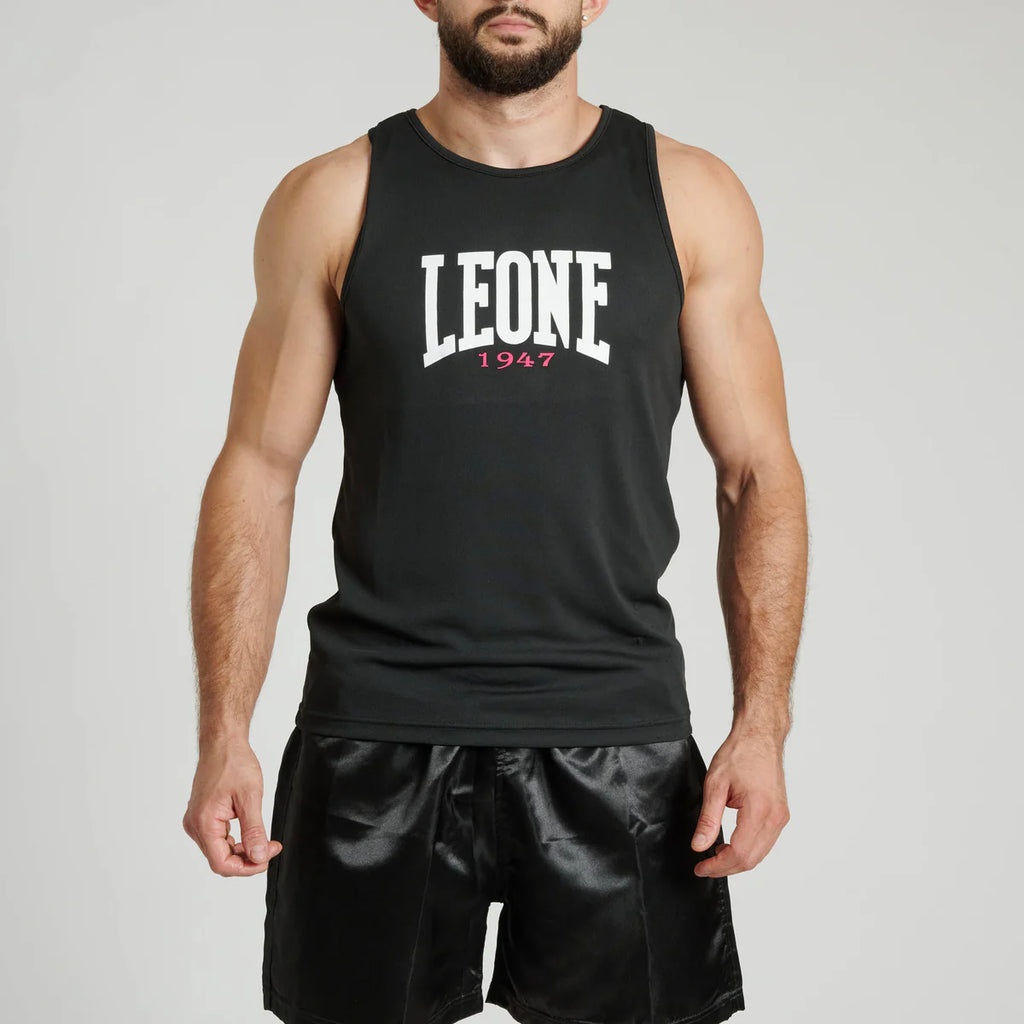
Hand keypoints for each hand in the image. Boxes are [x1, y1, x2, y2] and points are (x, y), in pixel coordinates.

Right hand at [182, 738, 282, 875]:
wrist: (222, 743)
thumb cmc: (234, 763)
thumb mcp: (250, 797)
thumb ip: (254, 830)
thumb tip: (258, 856)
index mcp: (204, 823)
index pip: (221, 863)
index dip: (246, 867)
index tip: (267, 858)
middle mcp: (195, 825)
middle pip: (220, 859)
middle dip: (247, 859)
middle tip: (271, 847)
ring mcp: (196, 821)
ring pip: (218, 850)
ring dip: (241, 851)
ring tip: (264, 840)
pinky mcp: (201, 816)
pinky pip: (217, 838)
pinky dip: (235, 841)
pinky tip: (250, 832)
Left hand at [691, 727, 789, 876]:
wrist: (760, 736)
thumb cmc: (740, 753)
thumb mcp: (715, 784)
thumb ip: (708, 818)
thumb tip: (699, 846)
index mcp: (760, 810)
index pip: (740, 853)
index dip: (718, 866)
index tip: (700, 868)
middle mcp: (776, 817)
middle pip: (752, 859)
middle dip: (726, 867)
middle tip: (704, 866)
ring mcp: (781, 817)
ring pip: (760, 854)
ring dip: (738, 860)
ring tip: (714, 856)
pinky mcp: (781, 814)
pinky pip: (766, 843)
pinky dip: (748, 850)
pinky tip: (731, 844)